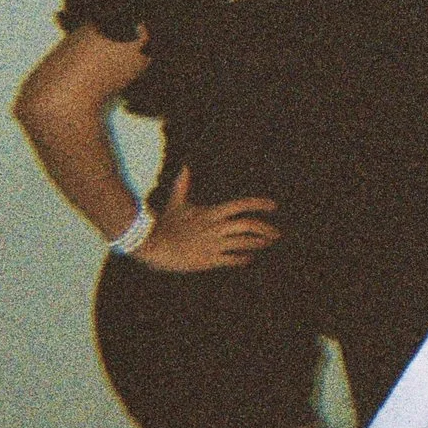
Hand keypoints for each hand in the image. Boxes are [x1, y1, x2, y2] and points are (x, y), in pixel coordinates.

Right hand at [131, 166, 277, 271]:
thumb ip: (183, 186)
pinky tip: (248, 258)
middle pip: (249, 225)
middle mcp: (216, 228)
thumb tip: (184, 167)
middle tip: (276, 233)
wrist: (152, 244)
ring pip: (244, 243)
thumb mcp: (176, 203)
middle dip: (265, 229)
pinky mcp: (209, 260)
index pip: (241, 205)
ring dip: (258, 243)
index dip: (259, 204)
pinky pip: (232, 259)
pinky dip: (243, 258)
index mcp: (211, 213)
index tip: (274, 206)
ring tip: (266, 244)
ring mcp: (214, 244)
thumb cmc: (164, 224)